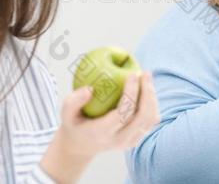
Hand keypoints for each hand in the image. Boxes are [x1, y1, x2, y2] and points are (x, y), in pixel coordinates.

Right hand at [40, 72, 160, 182]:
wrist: (81, 145)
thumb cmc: (75, 123)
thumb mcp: (66, 113)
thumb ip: (74, 101)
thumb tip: (90, 89)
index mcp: (103, 132)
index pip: (123, 113)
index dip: (131, 93)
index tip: (132, 74)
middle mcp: (119, 139)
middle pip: (142, 116)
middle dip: (147, 92)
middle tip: (144, 72)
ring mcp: (130, 141)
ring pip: (151, 118)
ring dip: (152, 96)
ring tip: (147, 77)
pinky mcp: (137, 138)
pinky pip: (151, 120)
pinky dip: (153, 103)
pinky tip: (146, 88)